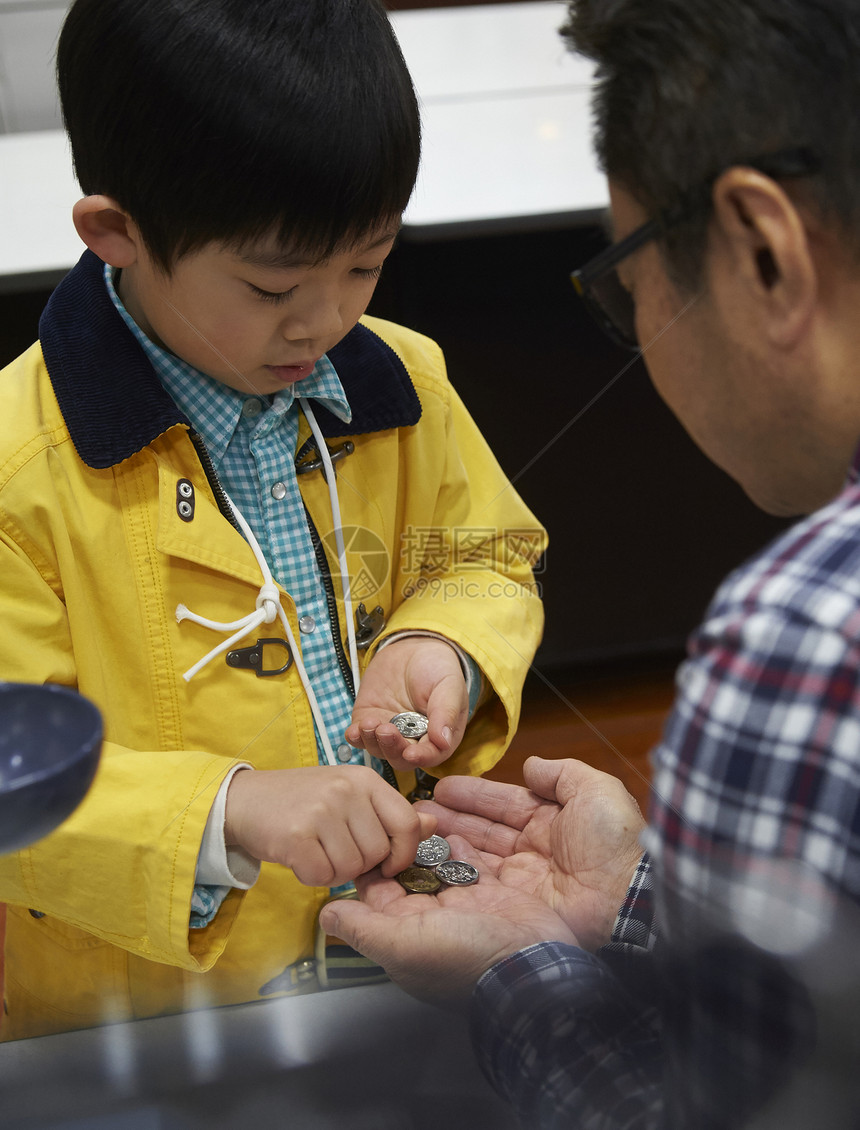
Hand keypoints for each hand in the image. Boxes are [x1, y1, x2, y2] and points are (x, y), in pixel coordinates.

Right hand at [223, 766, 436, 886]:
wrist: (245, 800)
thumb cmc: (303, 801)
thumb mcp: (351, 796)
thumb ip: (390, 813)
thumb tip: (432, 825)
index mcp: (365, 779)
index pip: (408, 823)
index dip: (404, 853)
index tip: (388, 863)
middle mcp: (346, 790)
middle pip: (378, 852)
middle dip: (360, 863)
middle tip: (334, 848)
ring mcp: (321, 810)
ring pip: (352, 868)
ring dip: (335, 870)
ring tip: (317, 849)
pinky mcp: (297, 835)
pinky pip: (323, 877)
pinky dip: (312, 876)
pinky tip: (301, 857)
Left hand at [319, 834, 577, 1008]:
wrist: (532, 966)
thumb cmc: (463, 957)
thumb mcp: (405, 945)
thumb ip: (365, 927)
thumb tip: (323, 916)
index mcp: (405, 934)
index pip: (376, 893)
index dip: (367, 862)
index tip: (361, 829)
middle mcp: (430, 920)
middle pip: (406, 875)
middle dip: (398, 845)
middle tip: (393, 810)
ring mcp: (463, 905)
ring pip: (437, 865)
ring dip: (427, 841)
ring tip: (421, 811)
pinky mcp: (492, 892)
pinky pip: (469, 861)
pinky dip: (460, 843)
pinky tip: (451, 824)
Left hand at [346, 637, 468, 770]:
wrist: (413, 649)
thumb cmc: (437, 669)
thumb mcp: (449, 685)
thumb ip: (446, 712)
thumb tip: (443, 741)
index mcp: (438, 736)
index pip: (431, 755)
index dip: (421, 757)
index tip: (411, 754)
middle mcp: (414, 740)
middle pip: (401, 758)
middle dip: (392, 748)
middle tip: (387, 730)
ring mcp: (390, 732)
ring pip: (379, 749)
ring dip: (372, 741)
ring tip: (370, 723)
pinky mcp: (369, 721)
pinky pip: (359, 737)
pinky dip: (356, 738)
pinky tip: (355, 730)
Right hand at [415, 756, 645, 950]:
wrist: (628, 900)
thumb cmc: (616, 842)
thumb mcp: (596, 790)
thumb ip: (561, 773)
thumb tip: (530, 765)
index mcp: (554, 819)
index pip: (504, 803)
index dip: (474, 795)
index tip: (443, 787)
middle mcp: (535, 848)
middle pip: (484, 829)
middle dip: (452, 817)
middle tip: (418, 809)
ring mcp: (524, 877)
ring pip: (477, 854)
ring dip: (448, 841)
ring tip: (417, 829)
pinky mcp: (516, 903)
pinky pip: (480, 882)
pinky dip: (456, 869)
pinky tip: (432, 858)